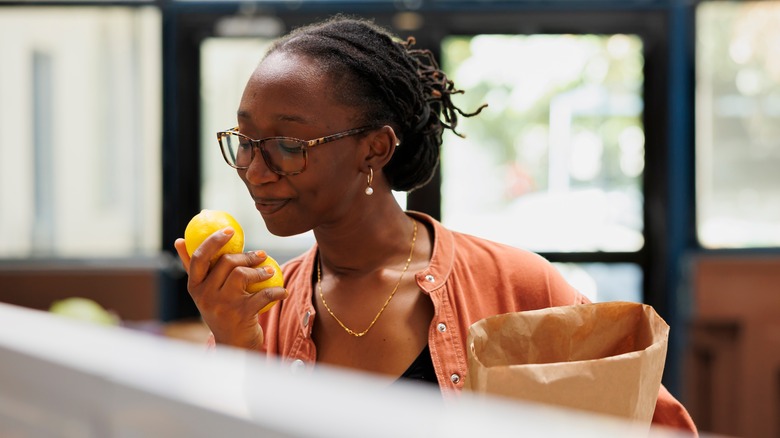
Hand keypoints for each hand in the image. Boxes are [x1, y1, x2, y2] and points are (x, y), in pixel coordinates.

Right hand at [174, 228, 287, 349]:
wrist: (233, 345)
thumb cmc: (220, 311)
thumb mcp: (204, 292)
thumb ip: (193, 268)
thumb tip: (180, 240)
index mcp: (194, 287)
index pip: (199, 257)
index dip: (213, 241)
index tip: (230, 231)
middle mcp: (205, 296)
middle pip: (226, 263)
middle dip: (247, 256)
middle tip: (262, 255)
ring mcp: (222, 306)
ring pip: (243, 274)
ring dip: (261, 270)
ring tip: (271, 271)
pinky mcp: (241, 315)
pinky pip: (263, 294)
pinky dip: (276, 291)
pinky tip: (283, 292)